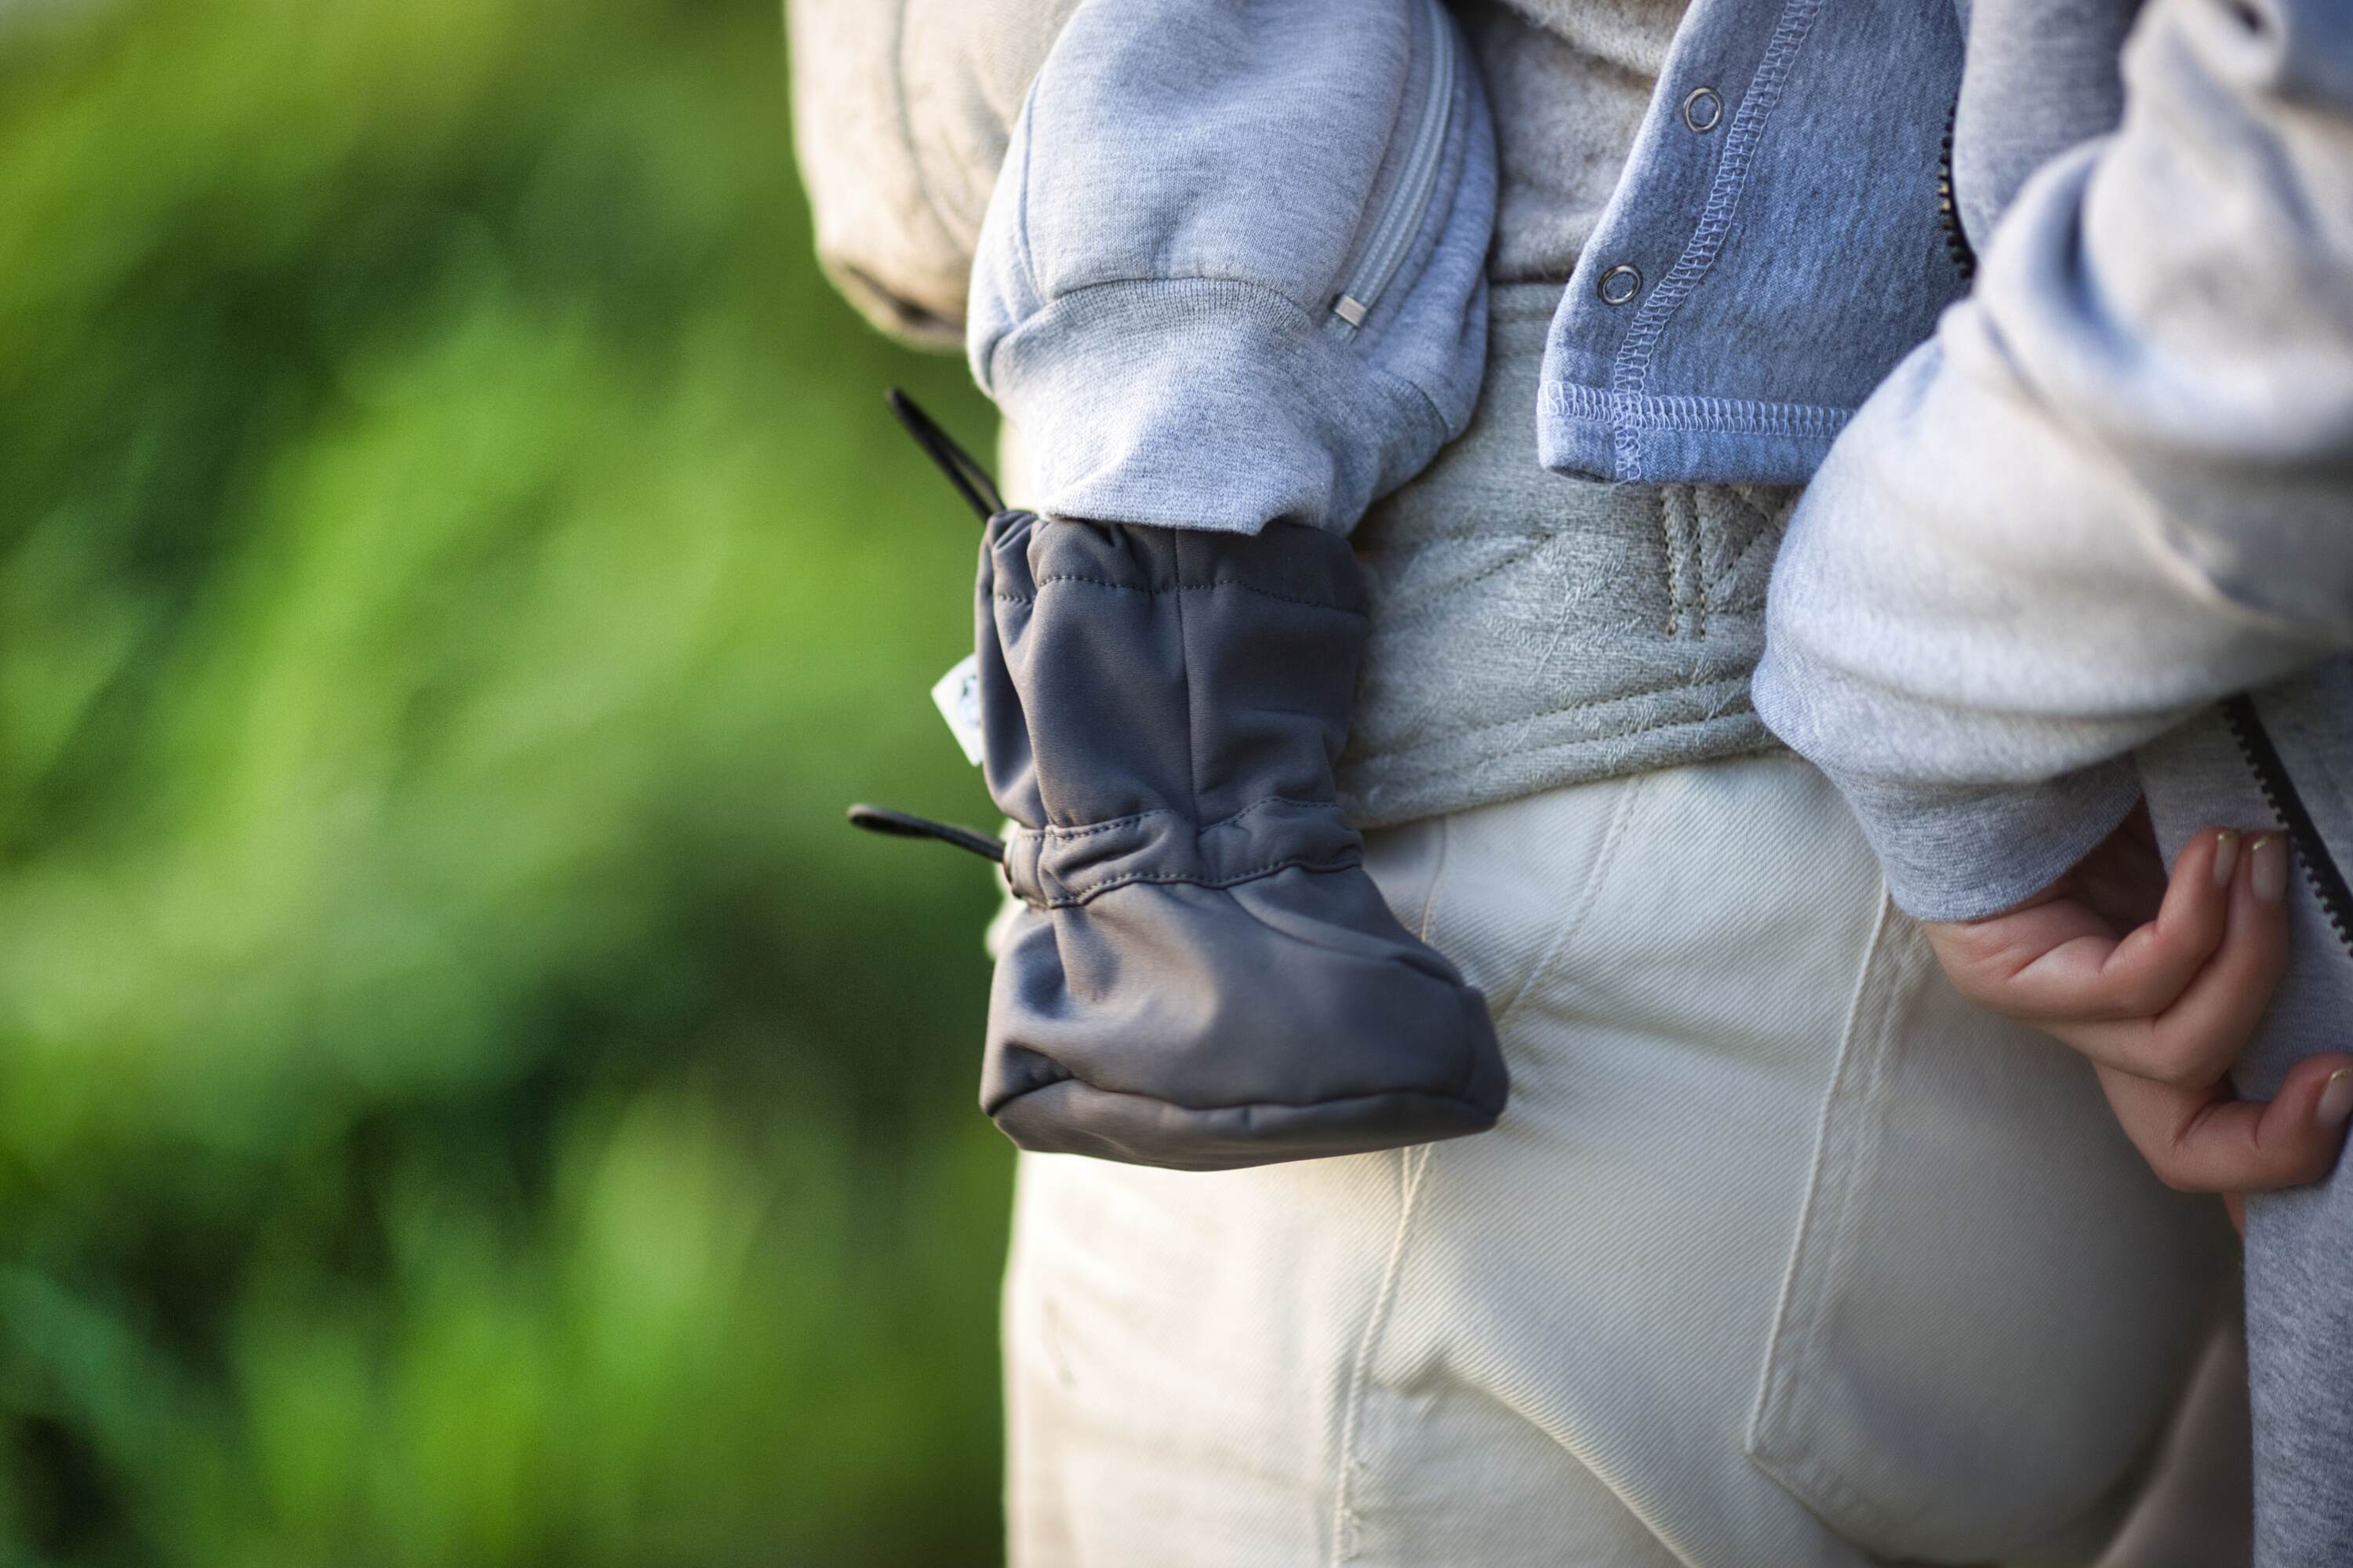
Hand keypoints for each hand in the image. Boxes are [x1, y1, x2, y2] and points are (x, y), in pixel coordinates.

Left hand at [1923, 807, 2352, 1209]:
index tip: (2346, 1092)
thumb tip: (2346, 930)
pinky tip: (2215, 850)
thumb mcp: (2228, 864)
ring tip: (2264, 858)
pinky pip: (2130, 984)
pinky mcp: (1997, 973)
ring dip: (2251, 957)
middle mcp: (2089, 1027)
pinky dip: (2196, 924)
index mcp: (2149, 1013)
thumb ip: (2271, 915)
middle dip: (2278, 1133)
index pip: (2201, 1136)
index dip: (2277, 1152)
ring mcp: (2039, 1004)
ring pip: (2177, 1050)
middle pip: (2177, 1145)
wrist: (2020, 707)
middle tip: (2342, 1069)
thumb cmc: (2132, 771)